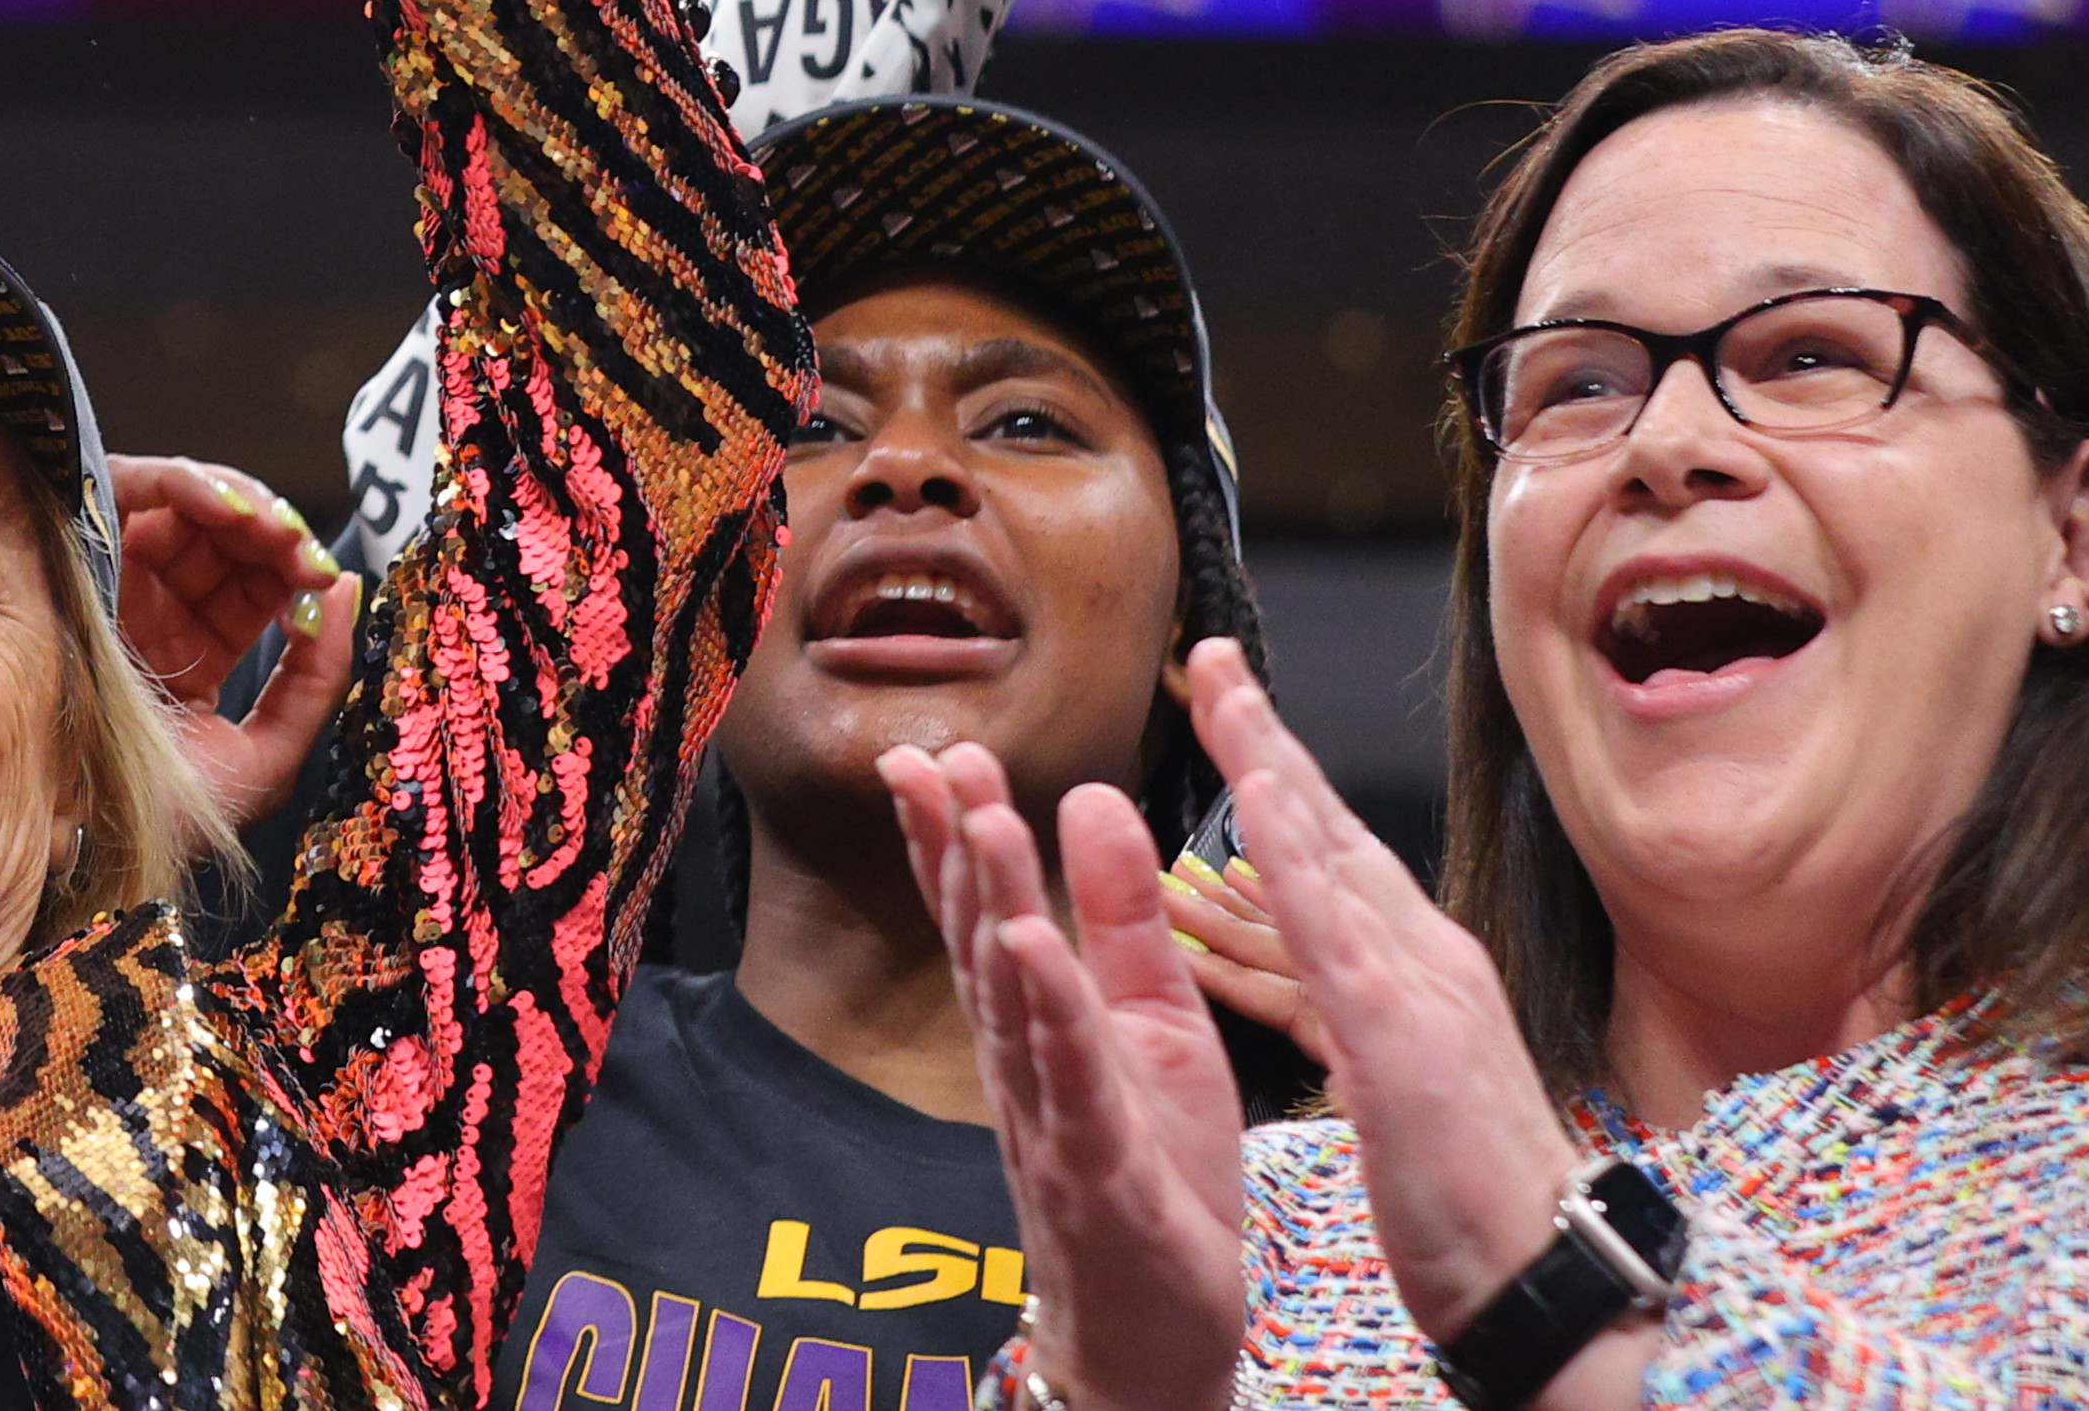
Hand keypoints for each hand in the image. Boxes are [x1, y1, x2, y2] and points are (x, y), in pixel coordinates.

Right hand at [108, 457, 357, 827]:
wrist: (84, 827)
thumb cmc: (165, 810)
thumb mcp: (269, 758)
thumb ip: (317, 680)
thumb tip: (344, 589)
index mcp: (195, 650)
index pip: (254, 584)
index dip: (294, 571)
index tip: (324, 582)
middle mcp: (155, 606)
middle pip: (228, 536)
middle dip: (277, 533)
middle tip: (304, 552)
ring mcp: (117, 576)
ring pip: (189, 502)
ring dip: (245, 503)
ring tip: (277, 531)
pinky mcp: (84, 551)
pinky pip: (137, 487)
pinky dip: (190, 482)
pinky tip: (233, 513)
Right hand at [881, 740, 1247, 1410]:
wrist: (1157, 1335)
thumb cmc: (1155, 1177)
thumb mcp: (1156, 1025)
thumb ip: (1126, 920)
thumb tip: (1094, 798)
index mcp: (1044, 1023)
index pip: (988, 912)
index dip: (956, 834)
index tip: (931, 753)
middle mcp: (1028, 1063)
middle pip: (982, 940)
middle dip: (958, 847)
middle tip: (933, 758)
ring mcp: (1054, 1117)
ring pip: (1015, 1001)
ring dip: (995, 906)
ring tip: (985, 821)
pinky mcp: (1098, 1169)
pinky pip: (1072, 1083)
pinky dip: (1050, 1015)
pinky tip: (1033, 950)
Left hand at [1174, 643, 1628, 1384]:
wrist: (1546, 1274)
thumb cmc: (1470, 1192)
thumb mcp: (1399, 1077)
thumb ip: (1351, 1009)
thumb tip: (1308, 965)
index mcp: (1416, 967)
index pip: (1332, 851)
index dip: (1279, 775)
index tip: (1229, 706)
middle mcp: (1424, 956)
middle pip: (1330, 826)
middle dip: (1269, 737)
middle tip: (1212, 658)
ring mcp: (1417, 988)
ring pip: (1331, 855)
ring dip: (1273, 766)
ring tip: (1220, 693)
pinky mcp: (1402, 1037)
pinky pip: (1336, 933)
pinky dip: (1296, 865)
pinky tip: (1257, 810)